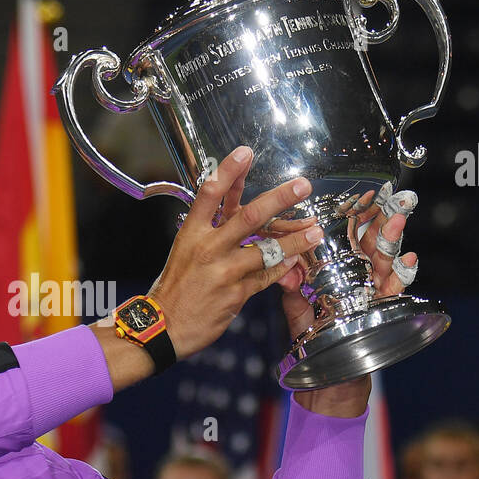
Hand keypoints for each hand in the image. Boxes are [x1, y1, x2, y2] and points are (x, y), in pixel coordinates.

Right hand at [145, 146, 324, 360]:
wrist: (162, 326)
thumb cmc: (175, 285)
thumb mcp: (185, 248)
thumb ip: (212, 227)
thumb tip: (236, 202)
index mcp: (192, 232)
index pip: (210, 193)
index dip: (229, 171)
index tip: (246, 152)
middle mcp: (208, 248)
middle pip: (249, 216)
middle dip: (279, 199)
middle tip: (302, 186)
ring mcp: (224, 271)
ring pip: (268, 250)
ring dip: (296, 240)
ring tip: (315, 231)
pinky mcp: (236, 293)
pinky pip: (267, 277)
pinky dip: (284, 268)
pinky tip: (297, 261)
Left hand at [278, 186, 418, 417]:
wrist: (327, 385)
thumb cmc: (312, 346)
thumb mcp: (299, 315)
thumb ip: (294, 292)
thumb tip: (285, 268)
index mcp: (337, 276)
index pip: (348, 241)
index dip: (356, 220)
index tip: (363, 197)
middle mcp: (358, 282)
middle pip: (372, 246)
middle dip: (382, 222)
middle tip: (391, 198)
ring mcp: (373, 296)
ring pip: (385, 263)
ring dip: (392, 241)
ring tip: (398, 219)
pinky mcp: (383, 314)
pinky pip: (395, 292)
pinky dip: (402, 276)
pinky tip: (408, 261)